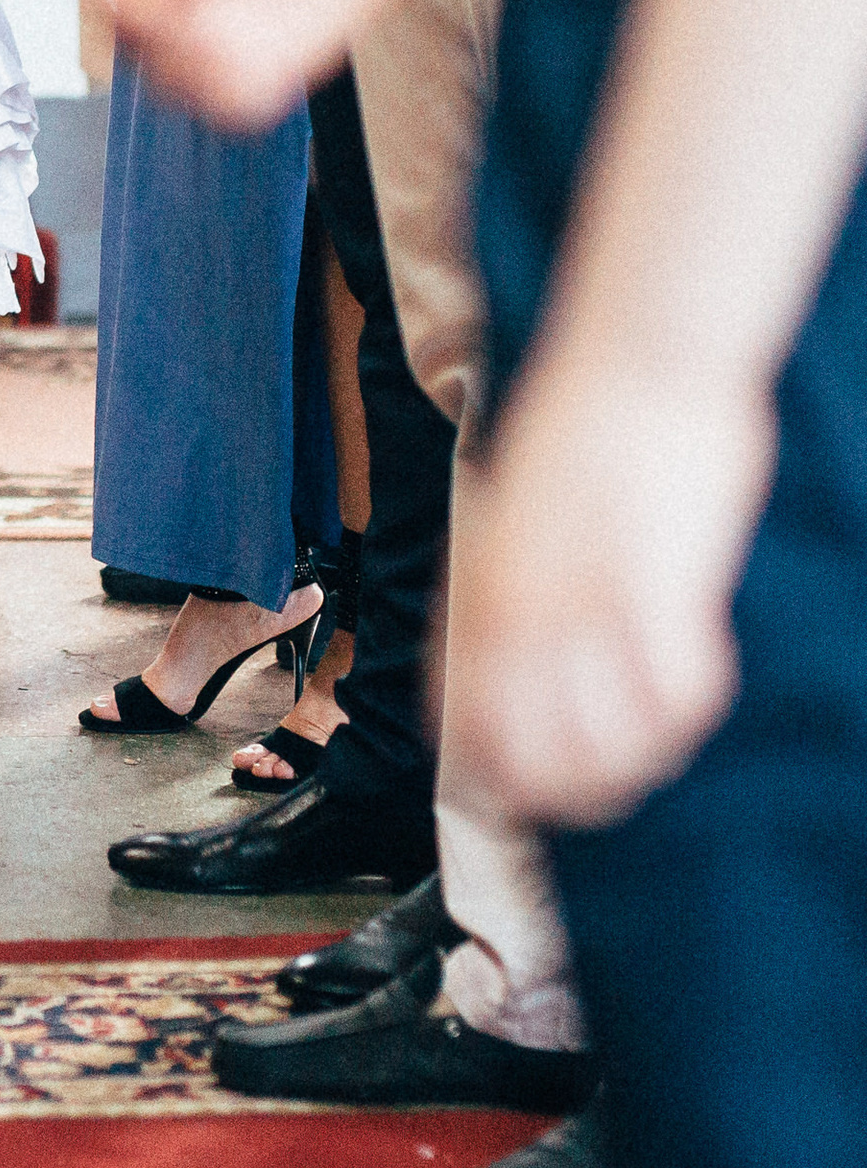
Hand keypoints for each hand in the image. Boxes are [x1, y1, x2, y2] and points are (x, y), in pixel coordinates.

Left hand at [448, 357, 768, 829]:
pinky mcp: (661, 591)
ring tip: (660, 742)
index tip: (536, 800)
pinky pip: (682, 693)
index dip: (502, 786)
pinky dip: (692, 708)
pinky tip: (698, 678)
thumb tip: (503, 666)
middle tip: (616, 787)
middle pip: (543, 762)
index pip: (470, 735)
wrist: (632, 366)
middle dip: (579, 794)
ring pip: (616, 744)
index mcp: (475, 603)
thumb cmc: (575, 436)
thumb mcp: (504, 522)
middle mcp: (522, 619)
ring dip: (643, 759)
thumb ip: (499, 596)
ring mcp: (589, 609)